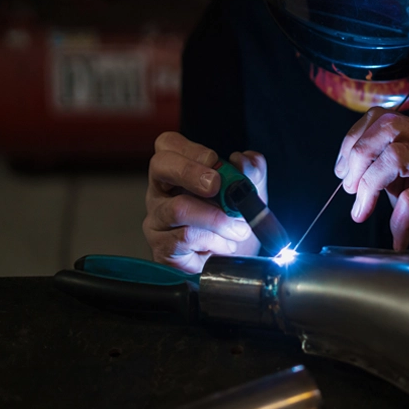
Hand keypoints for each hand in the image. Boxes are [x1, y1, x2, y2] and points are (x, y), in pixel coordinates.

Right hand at [144, 131, 265, 272]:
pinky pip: (185, 237)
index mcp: (179, 171)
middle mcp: (161, 191)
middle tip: (216, 185)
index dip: (190, 148)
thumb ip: (251, 174)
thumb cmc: (233, 223)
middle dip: (191, 172)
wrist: (232, 264)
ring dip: (216, 218)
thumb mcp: (249, 195)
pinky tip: (224, 245)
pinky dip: (213, 240)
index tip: (215, 160)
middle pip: (160, 165)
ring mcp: (156, 219)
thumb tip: (246, 160)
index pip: (168, 144)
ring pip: (178, 207)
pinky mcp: (160, 247)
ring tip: (237, 228)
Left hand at [334, 108, 408, 255]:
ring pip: (395, 156)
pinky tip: (398, 237)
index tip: (342, 170)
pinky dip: (397, 222)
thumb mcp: (407, 186)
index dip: (354, 139)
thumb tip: (350, 171)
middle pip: (387, 127)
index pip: (382, 117)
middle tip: (350, 189)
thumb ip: (385, 172)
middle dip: (358, 157)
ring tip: (363, 211)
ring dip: (370, 186)